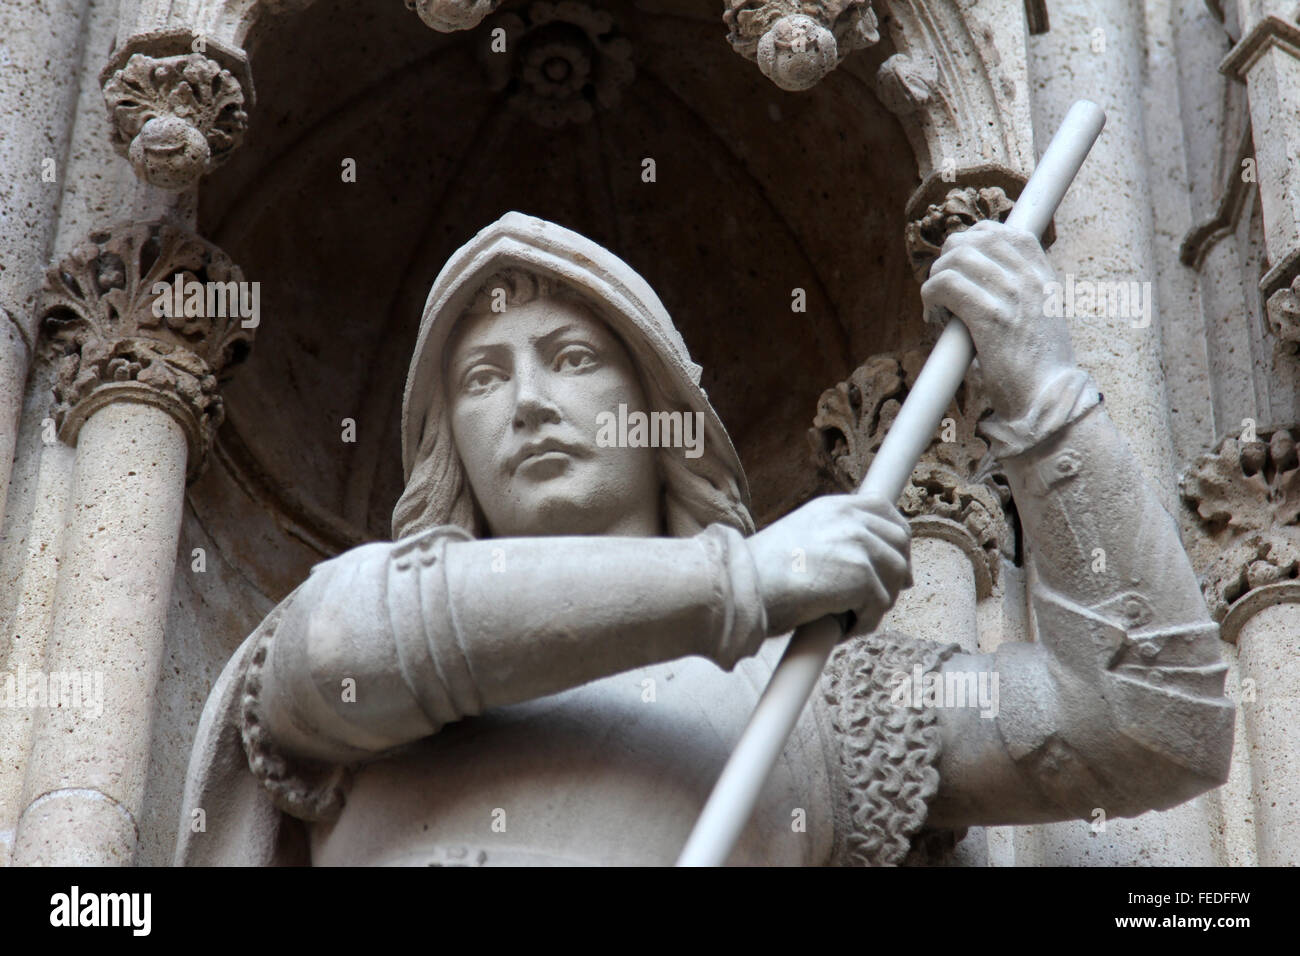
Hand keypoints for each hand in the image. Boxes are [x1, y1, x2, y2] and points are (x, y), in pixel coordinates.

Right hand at [745, 492, 911, 636]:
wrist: (744, 585)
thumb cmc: (760, 572)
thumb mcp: (801, 535)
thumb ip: (833, 537)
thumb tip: (865, 566)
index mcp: (834, 506)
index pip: (884, 509)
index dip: (896, 537)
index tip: (897, 559)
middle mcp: (850, 519)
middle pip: (899, 543)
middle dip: (896, 572)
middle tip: (881, 598)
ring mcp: (858, 545)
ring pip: (894, 578)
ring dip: (877, 603)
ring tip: (851, 618)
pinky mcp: (861, 576)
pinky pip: (879, 606)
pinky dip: (863, 623)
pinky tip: (841, 629)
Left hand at [920, 219, 1076, 419]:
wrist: (1047, 400)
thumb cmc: (1035, 366)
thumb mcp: (1038, 316)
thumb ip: (1016, 291)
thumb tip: (974, 276)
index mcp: (1042, 275)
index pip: (1002, 232)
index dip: (971, 241)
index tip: (959, 267)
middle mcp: (1030, 278)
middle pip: (972, 239)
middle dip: (947, 260)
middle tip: (942, 289)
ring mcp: (1012, 295)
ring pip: (956, 259)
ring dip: (935, 280)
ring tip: (937, 306)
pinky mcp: (991, 317)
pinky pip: (946, 285)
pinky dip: (930, 297)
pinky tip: (933, 317)